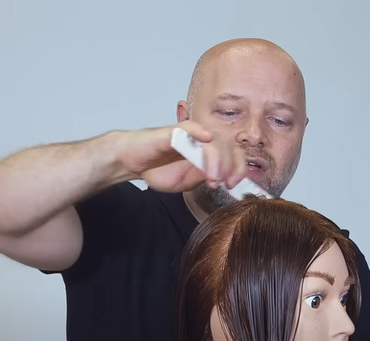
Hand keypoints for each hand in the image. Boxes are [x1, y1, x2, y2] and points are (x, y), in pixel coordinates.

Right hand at [116, 120, 247, 192]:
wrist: (131, 163)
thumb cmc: (156, 169)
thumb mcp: (186, 182)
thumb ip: (204, 177)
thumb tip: (223, 178)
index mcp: (207, 153)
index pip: (233, 154)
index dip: (239, 168)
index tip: (233, 185)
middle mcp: (202, 141)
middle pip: (228, 146)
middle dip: (230, 166)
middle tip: (222, 183)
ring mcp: (189, 135)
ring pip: (213, 140)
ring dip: (216, 159)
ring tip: (212, 177)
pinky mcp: (174, 131)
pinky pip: (190, 126)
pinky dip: (200, 131)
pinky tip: (207, 139)